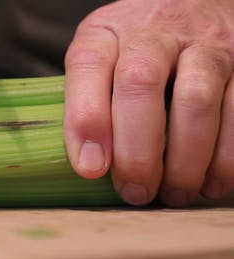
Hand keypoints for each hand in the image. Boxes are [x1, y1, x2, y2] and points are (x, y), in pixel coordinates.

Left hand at [64, 0, 233, 206]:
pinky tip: (211, 182)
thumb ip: (90, 98)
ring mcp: (203, 43)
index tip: (91, 168)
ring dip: (185, 159)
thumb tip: (91, 164)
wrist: (195, 10)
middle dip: (137, 149)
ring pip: (195, 99)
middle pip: (141, 81)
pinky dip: (226, 157)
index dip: (87, 119)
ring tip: (174, 193)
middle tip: (135, 191)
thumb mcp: (104, 59)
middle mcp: (154, 31)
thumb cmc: (138, 51)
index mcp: (108, 32)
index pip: (88, 65)